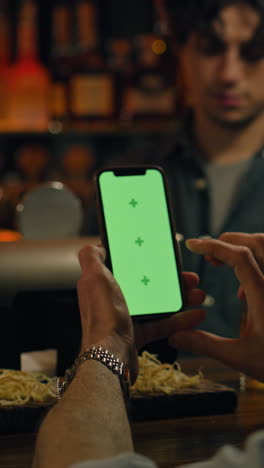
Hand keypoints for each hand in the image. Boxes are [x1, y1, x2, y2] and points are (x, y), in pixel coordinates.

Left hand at [77, 245, 205, 383]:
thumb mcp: (95, 278)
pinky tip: (196, 316)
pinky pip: (162, 324)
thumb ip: (91, 258)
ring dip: (180, 299)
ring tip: (198, 295)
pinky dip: (180, 320)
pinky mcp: (137, 334)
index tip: (166, 257)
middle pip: (147, 283)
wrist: (109, 357)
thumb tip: (95, 246)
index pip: (128, 266)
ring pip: (158, 303)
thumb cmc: (102, 317)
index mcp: (104, 283)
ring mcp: (126, 317)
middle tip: (190, 278)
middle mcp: (113, 299)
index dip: (147, 260)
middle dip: (171, 280)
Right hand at [169, 236, 263, 380]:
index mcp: (263, 295)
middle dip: (229, 241)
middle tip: (208, 255)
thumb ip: (206, 344)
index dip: (213, 246)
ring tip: (224, 264)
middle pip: (256, 243)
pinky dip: (255, 264)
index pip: (238, 256)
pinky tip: (244, 290)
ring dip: (244, 249)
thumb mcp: (240, 357)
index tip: (193, 245)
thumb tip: (177, 336)